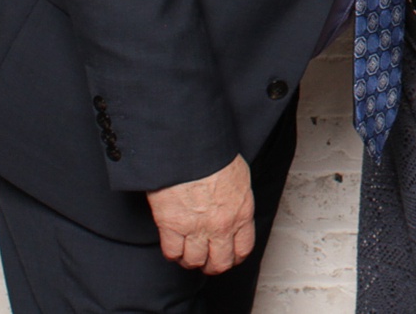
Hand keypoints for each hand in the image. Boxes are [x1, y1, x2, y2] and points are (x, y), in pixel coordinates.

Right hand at [146, 155, 254, 273]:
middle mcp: (221, 225)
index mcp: (241, 212)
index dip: (235, 257)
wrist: (190, 149)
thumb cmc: (214, 156)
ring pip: (195, 261)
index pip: (243, 248)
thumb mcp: (239, 177)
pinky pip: (172, 253)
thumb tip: (234, 209)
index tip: (229, 256)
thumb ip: (237, 200)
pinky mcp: (171, 225)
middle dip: (214, 265)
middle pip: (220, 262)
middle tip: (208, 261)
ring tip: (189, 254)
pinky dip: (173, 253)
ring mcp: (196, 228)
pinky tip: (174, 246)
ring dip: (192, 260)